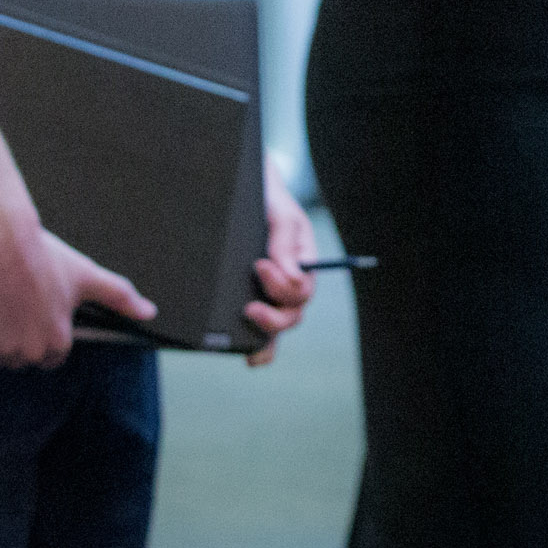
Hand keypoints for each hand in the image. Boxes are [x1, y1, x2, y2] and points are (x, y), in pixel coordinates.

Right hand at [0, 210, 154, 368]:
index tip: (35, 313)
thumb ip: (119, 297)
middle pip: (19, 358)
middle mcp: (28, 353)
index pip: (50, 357)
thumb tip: (149, 312)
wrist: (2, 240)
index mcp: (57, 342)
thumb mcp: (87, 275)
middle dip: (16, 337)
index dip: (42, 334)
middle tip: (15, 305)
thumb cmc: (45, 256)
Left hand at [241, 156, 316, 366]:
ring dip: (265, 340)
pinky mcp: (249, 300)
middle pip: (291, 315)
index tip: (259, 264)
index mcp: (303, 264)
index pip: (300, 289)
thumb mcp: (280, 215)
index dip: (281, 284)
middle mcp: (289, 284)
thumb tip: (290, 275)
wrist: (245, 192)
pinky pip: (257, 330)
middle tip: (250, 308)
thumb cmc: (269, 201)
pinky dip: (255, 344)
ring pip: (276, 328)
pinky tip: (246, 354)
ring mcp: (269, 295)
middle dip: (273, 319)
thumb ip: (285, 241)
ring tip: (249, 351)